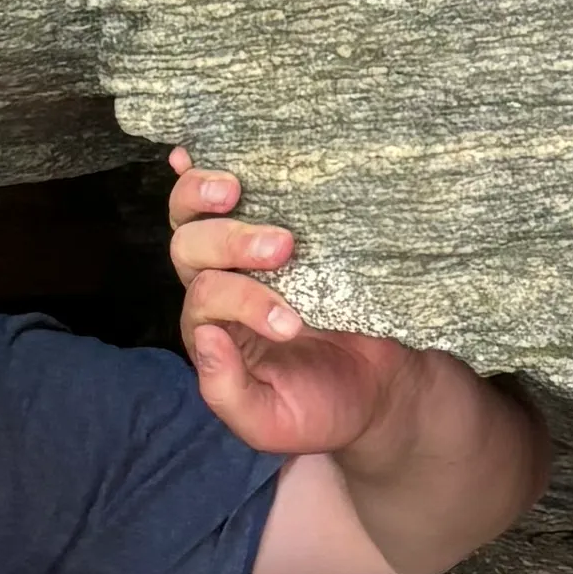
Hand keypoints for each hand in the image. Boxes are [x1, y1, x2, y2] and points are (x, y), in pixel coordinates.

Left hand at [168, 147, 417, 465]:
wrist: (380, 386)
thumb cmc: (324, 406)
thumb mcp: (270, 422)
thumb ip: (227, 391)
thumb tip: (206, 337)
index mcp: (214, 333)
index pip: (205, 301)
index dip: (242, 303)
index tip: (295, 324)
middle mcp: (218, 288)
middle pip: (191, 250)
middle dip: (231, 243)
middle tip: (284, 246)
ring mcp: (242, 255)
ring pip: (194, 216)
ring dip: (207, 197)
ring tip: (238, 188)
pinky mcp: (277, 223)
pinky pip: (226, 196)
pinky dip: (199, 170)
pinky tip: (191, 151)